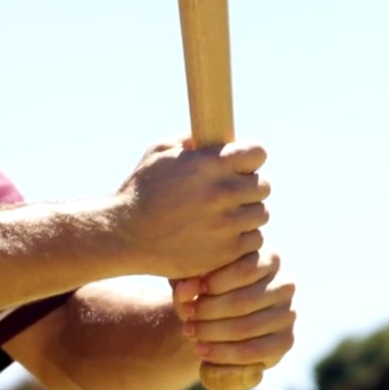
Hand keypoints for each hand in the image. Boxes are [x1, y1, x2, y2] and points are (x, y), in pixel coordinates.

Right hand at [108, 138, 268, 280]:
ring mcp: (226, 224)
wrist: (125, 236)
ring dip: (248, 213)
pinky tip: (224, 235)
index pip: (257, 152)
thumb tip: (213, 138)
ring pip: (261, 214)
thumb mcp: (159, 152)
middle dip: (249, 186)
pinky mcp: (225, 251)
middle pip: (263, 185)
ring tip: (226, 215)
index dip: (250, 157)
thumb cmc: (140, 190)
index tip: (242, 164)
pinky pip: (254, 240)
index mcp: (209, 164)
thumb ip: (191, 141)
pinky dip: (243, 238)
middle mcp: (222, 193)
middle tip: (231, 193)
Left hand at [173, 249, 295, 370]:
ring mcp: (289, 313)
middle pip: (244, 301)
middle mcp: (285, 284)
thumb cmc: (208, 289)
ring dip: (212, 333)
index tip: (184, 291)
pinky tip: (201, 350)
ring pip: (247, 327)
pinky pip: (253, 351)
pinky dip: (223, 353)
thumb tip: (184, 290)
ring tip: (189, 331)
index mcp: (270, 258)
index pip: (244, 270)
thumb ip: (187, 282)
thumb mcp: (195, 281)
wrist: (222, 316)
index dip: (213, 283)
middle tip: (185, 315)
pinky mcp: (286, 340)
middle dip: (208, 311)